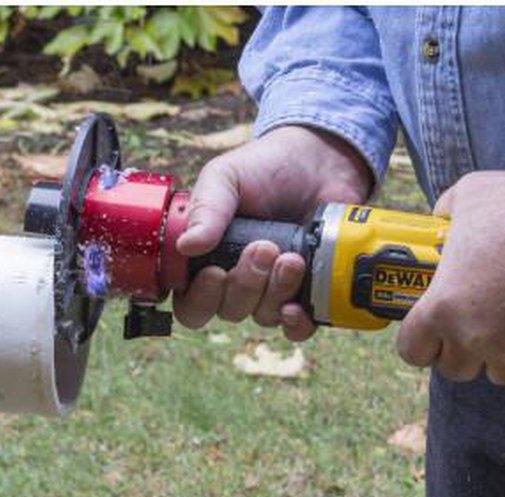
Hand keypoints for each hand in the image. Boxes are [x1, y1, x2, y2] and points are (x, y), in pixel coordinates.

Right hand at [174, 125, 371, 340]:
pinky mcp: (307, 293)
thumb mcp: (225, 178)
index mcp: (205, 260)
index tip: (215, 272)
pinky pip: (297, 328)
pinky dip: (297, 324)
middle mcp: (235, 281)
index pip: (189, 303)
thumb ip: (206, 209)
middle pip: (228, 311)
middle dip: (246, 283)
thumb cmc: (263, 168)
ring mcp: (271, 290)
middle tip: (264, 247)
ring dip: (276, 292)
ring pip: (264, 316)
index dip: (199, 299)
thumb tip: (186, 246)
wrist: (319, 161)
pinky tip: (299, 306)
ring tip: (292, 257)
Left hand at [397, 171, 504, 384]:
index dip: (418, 344)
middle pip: (455, 369)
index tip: (428, 334)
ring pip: (500, 371)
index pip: (412, 350)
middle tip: (469, 327)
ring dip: (500, 354)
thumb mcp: (466, 197)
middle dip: (459, 352)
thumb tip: (440, 219)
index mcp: (442, 308)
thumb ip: (445, 214)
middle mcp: (474, 336)